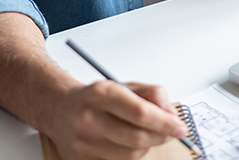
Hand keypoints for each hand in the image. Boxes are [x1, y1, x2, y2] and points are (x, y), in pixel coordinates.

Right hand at [49, 80, 188, 159]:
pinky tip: (128, 144)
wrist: (58, 108)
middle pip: (137, 138)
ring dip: (147, 147)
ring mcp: (83, 142)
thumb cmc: (95, 97)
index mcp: (101, 94)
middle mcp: (89, 118)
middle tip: (171, 132)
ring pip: (130, 155)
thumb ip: (152, 94)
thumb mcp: (124, 85)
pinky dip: (130, 156)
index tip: (180, 127)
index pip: (140, 113)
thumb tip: (170, 115)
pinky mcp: (80, 159)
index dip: (165, 122)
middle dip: (161, 137)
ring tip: (147, 135)